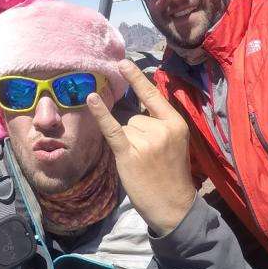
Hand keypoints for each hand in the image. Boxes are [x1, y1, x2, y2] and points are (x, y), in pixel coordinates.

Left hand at [86, 60, 195, 236]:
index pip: (153, 96)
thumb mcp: (175, 144)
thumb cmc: (172, 176)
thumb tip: (131, 113)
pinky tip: (91, 99)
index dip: (137, 79)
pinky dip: (101, 114)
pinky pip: (112, 128)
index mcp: (176, 123)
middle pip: (134, 116)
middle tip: (147, 157)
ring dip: (127, 142)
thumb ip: (158, 126)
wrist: (173, 205)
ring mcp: (146, 140)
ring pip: (124, 127)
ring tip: (140, 162)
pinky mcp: (129, 152)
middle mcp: (161, 128)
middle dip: (135, 133)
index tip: (123, 63)